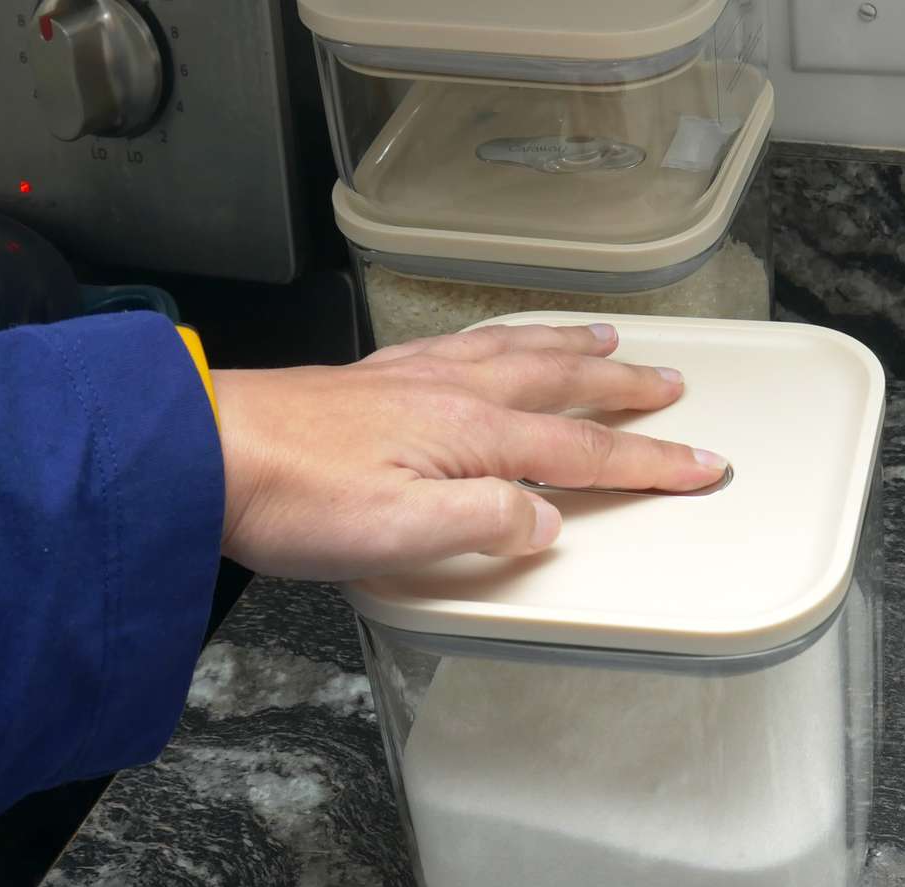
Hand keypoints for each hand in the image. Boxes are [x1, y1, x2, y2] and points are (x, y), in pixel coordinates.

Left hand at [210, 323, 726, 580]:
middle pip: (562, 385)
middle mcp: (454, 393)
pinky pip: (466, 341)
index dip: (650, 462)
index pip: (585, 452)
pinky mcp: (378, 377)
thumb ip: (488, 521)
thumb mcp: (401, 533)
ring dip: (571, 347)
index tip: (699, 465)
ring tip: (606, 340)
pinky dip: (505, 336)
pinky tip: (495, 340)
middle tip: (670, 387)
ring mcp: (415, 377)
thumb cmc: (293, 495)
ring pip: (516, 351)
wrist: (204, 449)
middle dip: (625, 391)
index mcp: (474, 435)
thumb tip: (547, 519)